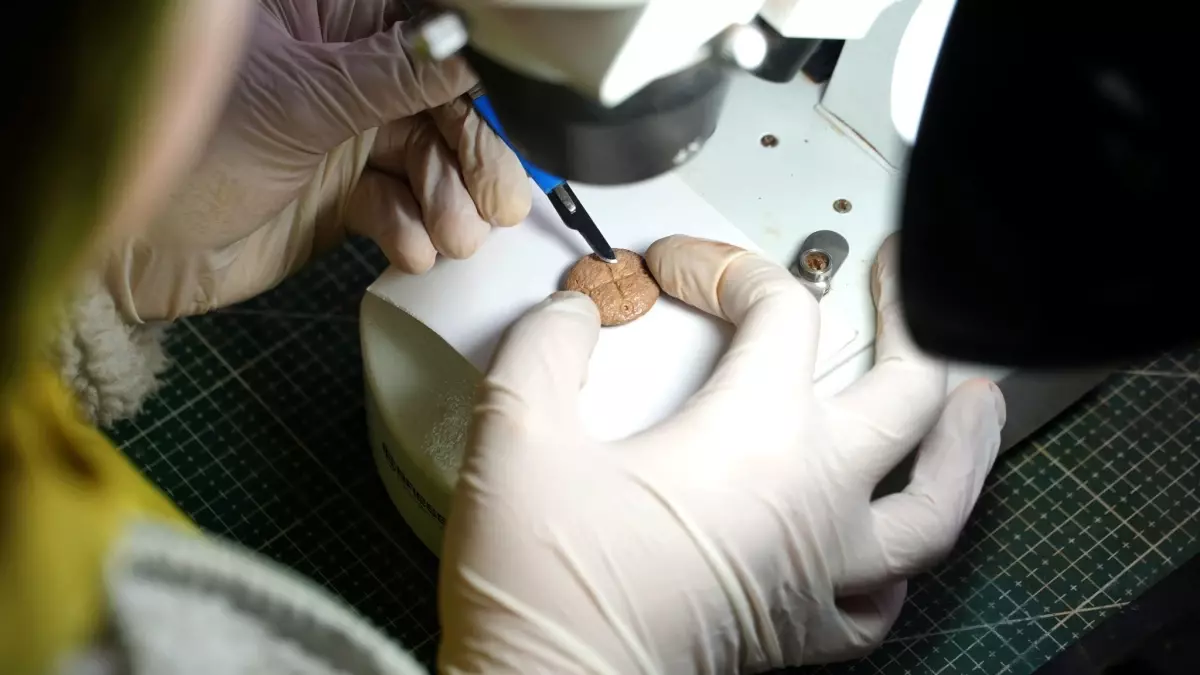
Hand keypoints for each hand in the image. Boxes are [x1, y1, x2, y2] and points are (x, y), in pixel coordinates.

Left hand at [103, 0, 529, 321]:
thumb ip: (395, 76)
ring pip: (428, 162)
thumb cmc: (190, 149)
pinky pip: (399, 206)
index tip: (509, 118)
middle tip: (496, 204)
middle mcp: (345, 74)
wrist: (137, 251)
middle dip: (473, 157)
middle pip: (441, 105)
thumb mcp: (303, 103)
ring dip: (449, 203)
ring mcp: (345, 137)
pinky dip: (410, 231)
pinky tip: (408, 251)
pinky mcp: (343, 196)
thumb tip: (473, 52)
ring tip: (455, 238)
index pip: (429, 36)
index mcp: (329, 22)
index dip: (475, 78)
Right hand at [438, 235, 1005, 672]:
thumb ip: (547, 346)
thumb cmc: (546, 580)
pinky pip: (885, 597)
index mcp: (755, 435)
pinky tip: (890, 546)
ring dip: (967, 443)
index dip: (724, 267)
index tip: (674, 268)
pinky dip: (899, 560)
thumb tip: (574, 310)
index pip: (779, 311)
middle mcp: (812, 496)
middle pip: (904, 390)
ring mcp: (822, 569)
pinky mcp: (803, 631)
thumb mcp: (518, 435)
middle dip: (908, 318)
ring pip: (937, 503)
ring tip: (979, 404)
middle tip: (900, 280)